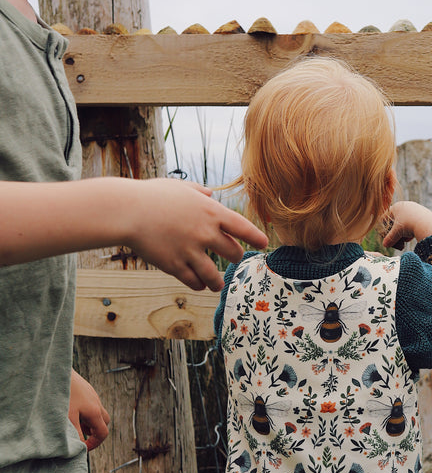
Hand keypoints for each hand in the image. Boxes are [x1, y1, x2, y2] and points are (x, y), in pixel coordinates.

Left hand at [68, 371, 109, 451]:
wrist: (57, 369)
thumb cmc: (62, 393)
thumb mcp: (67, 418)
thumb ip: (75, 433)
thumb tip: (79, 447)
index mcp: (94, 412)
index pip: (102, 433)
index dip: (94, 444)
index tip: (83, 448)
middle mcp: (96, 403)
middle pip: (104, 422)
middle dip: (95, 432)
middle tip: (82, 436)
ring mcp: (92, 394)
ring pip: (97, 412)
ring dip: (90, 421)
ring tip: (75, 424)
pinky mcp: (85, 388)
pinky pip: (91, 403)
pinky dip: (85, 411)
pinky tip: (71, 410)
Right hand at [123, 180, 268, 291]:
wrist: (126, 211)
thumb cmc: (152, 196)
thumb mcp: (180, 188)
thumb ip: (199, 192)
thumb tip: (210, 194)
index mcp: (211, 212)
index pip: (243, 228)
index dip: (256, 237)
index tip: (264, 244)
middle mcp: (205, 233)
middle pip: (233, 253)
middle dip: (235, 257)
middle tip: (233, 258)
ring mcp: (191, 251)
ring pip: (215, 275)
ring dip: (218, 281)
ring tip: (218, 284)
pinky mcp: (175, 265)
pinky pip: (194, 281)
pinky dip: (199, 284)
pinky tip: (200, 284)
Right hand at [381, 201, 431, 248]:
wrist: (428, 224)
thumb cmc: (409, 226)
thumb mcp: (397, 233)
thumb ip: (390, 239)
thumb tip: (385, 245)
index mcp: (397, 207)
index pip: (385, 219)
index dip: (385, 230)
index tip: (387, 239)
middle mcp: (406, 205)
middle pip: (396, 223)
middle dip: (396, 235)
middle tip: (398, 244)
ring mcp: (415, 209)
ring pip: (405, 224)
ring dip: (403, 234)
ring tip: (406, 241)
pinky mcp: (423, 214)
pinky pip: (413, 223)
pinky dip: (411, 231)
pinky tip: (412, 237)